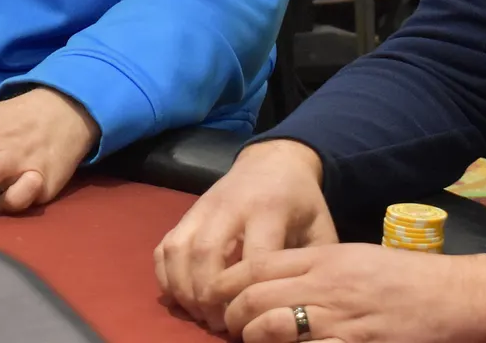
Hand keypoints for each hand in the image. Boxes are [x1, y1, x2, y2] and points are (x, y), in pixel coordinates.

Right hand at [155, 139, 335, 330]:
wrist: (273, 162)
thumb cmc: (300, 203)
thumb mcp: (320, 228)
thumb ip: (315, 265)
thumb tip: (307, 308)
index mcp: (269, 210)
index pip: (253, 259)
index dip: (249, 295)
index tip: (254, 319)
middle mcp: (230, 206)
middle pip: (207, 254)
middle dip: (210, 297)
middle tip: (221, 324)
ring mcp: (202, 208)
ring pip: (179, 251)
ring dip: (185, 290)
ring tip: (202, 314)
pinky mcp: (186, 213)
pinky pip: (165, 247)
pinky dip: (167, 276)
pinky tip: (183, 298)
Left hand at [219, 245, 485, 342]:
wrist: (453, 294)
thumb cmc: (402, 275)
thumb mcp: (353, 257)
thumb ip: (313, 266)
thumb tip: (271, 280)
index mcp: (324, 258)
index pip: (258, 266)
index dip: (228, 282)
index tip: (215, 295)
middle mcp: (326, 285)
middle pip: (258, 296)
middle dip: (233, 314)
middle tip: (227, 324)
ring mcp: (341, 318)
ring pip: (276, 326)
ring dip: (254, 336)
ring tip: (249, 340)